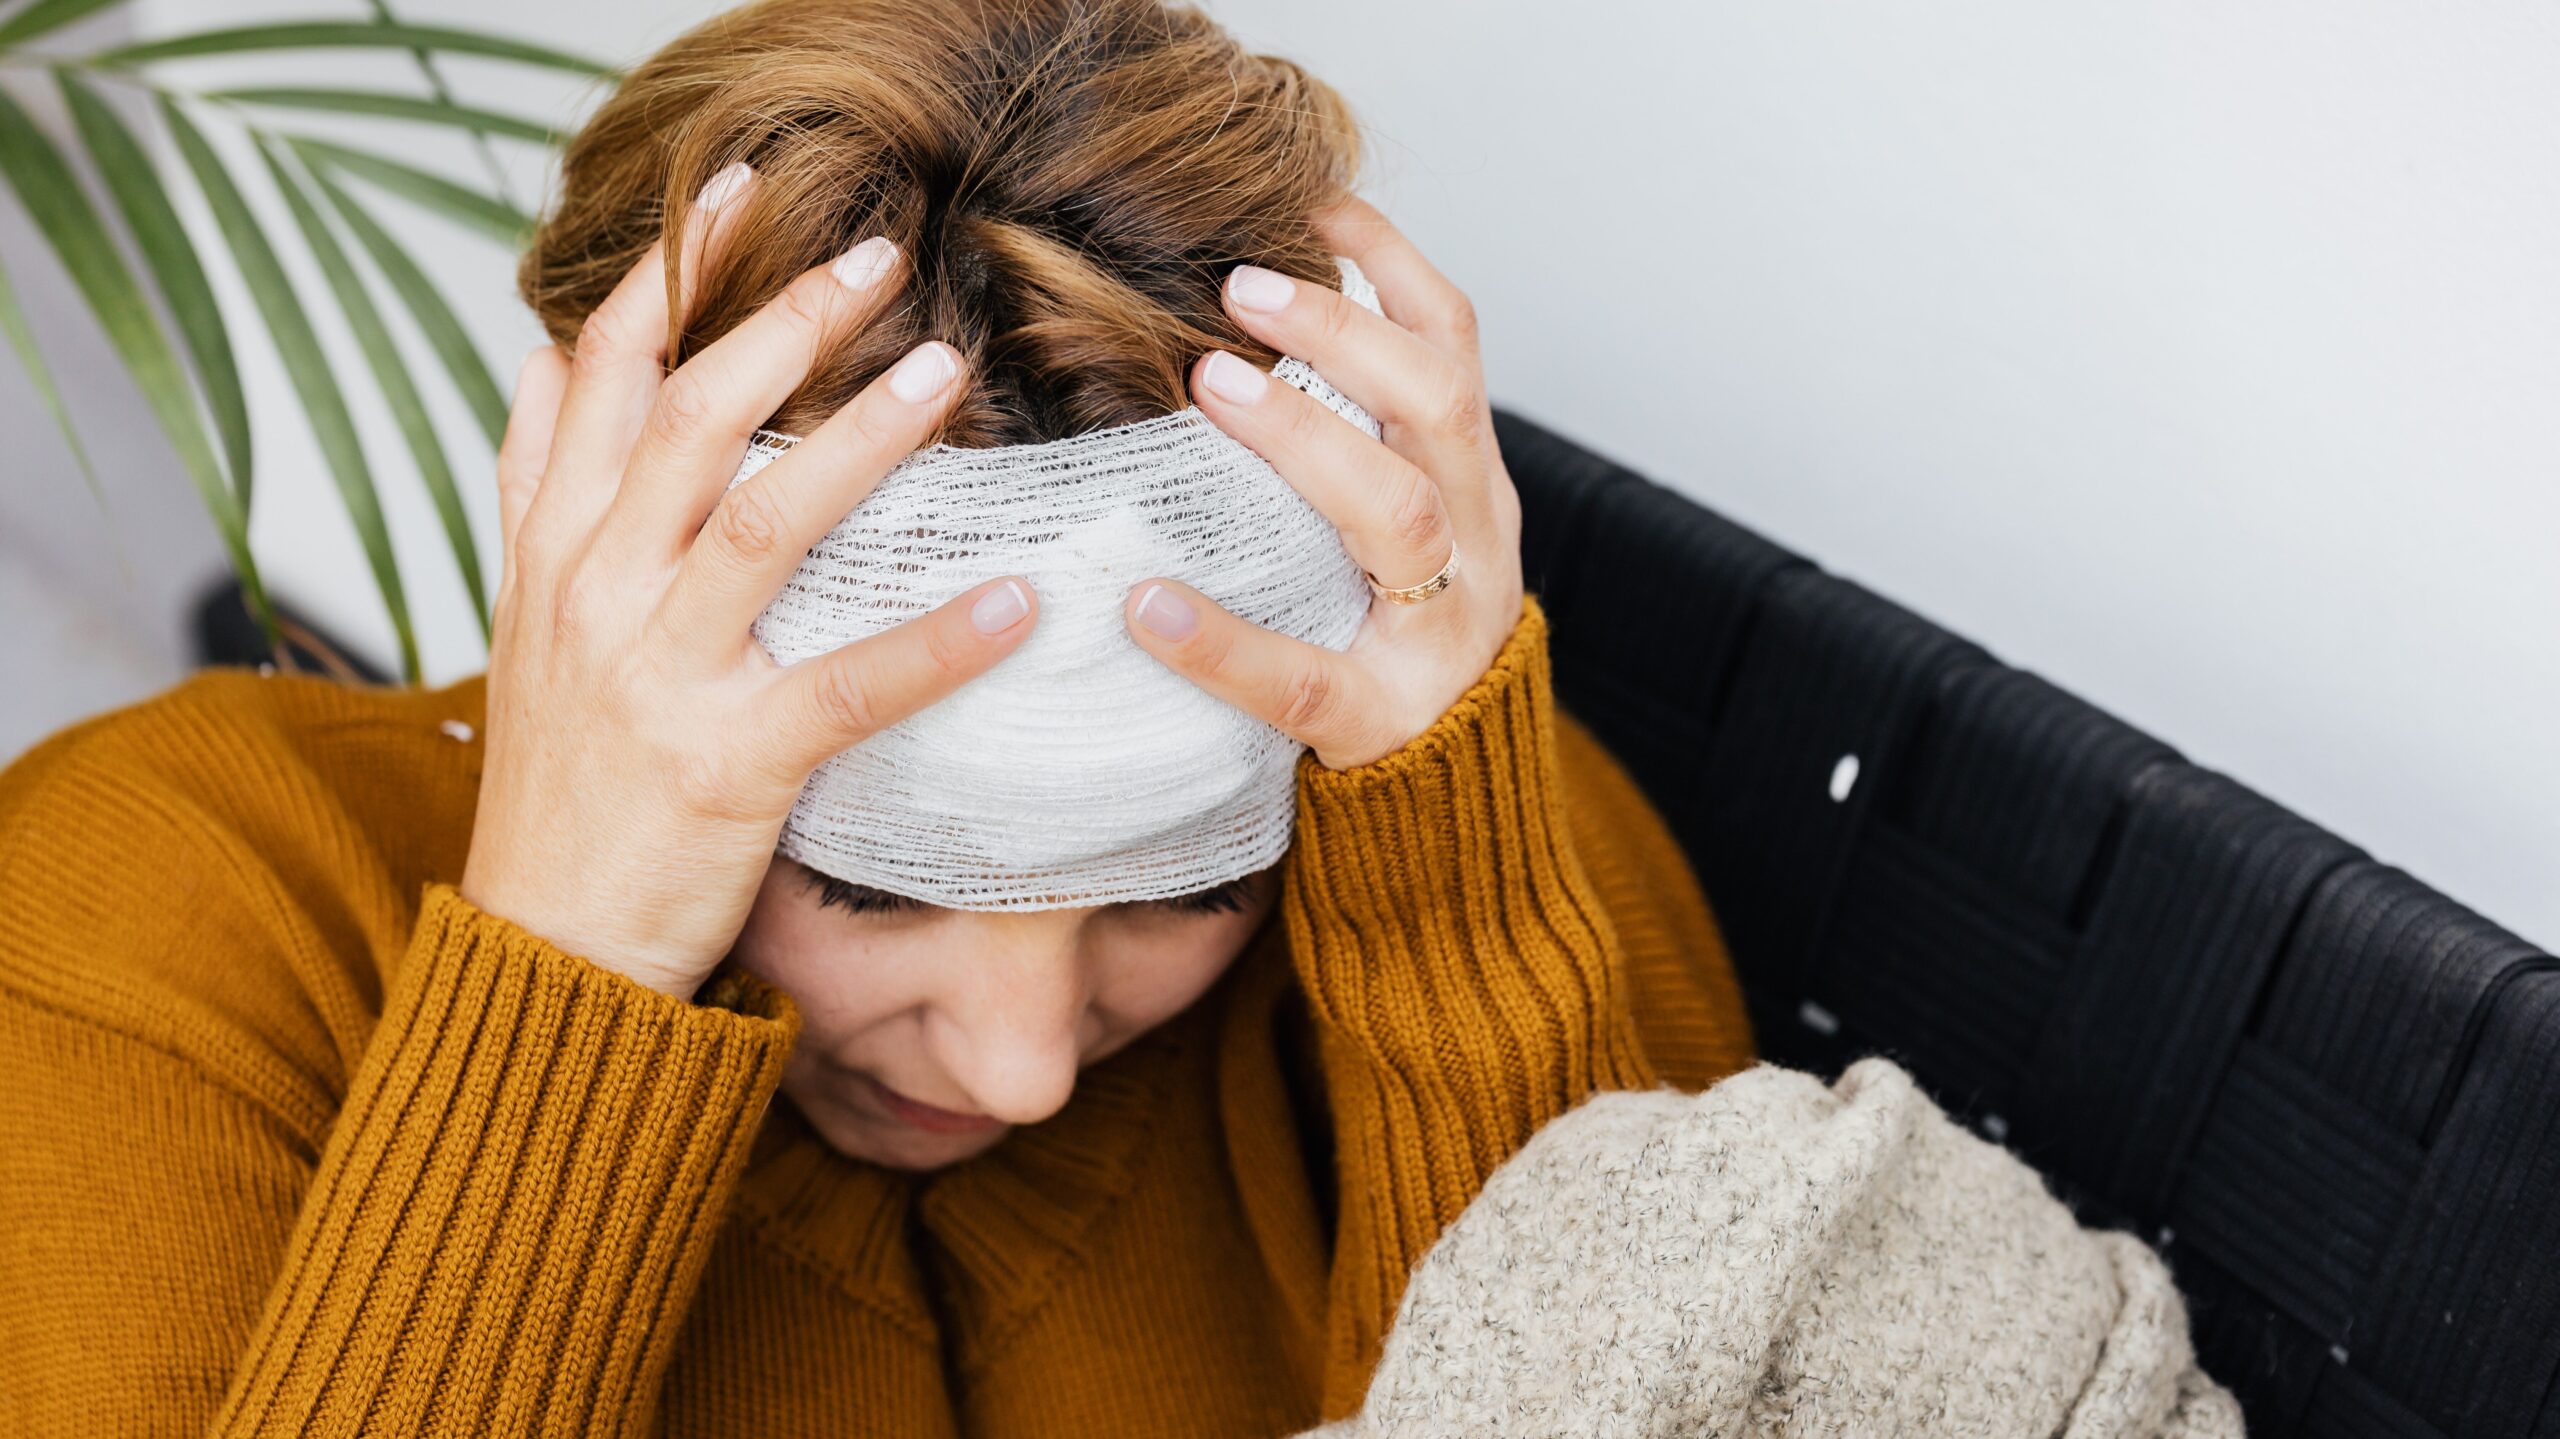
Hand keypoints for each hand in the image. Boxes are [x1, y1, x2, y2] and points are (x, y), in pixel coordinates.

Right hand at [461, 165, 1038, 999]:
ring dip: (858, 439)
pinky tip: (1019, 602)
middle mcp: (591, 593)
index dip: (668, 278)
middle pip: (686, 420)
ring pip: (759, 522)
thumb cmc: (562, 783)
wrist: (542, 948)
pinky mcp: (725, 765)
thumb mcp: (523, 620)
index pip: (595, 377)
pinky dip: (938, 642)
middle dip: (780, 323)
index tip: (737, 194)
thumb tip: (546, 358)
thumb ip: (540, 491)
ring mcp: (654, 677)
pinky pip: (848, 687)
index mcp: (550, 551)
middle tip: (877, 255)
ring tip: (943, 368)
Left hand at [1121, 197, 1525, 769]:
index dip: (1392, 267)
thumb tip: (1225, 340)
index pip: (1455, 348)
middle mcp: (1475, 542)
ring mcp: (1438, 631)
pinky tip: (1149, 607)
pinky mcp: (1380, 720)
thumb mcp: (1400, 533)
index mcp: (1471, 484)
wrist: (1457, 803)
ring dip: (1306, 436)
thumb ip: (1352, 450)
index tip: (1313, 204)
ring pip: (1399, 515)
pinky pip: (1303, 677)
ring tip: (1211, 384)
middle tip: (1239, 287)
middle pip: (1437, 406)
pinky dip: (1223, 639)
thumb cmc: (1394, 643)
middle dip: (1346, 332)